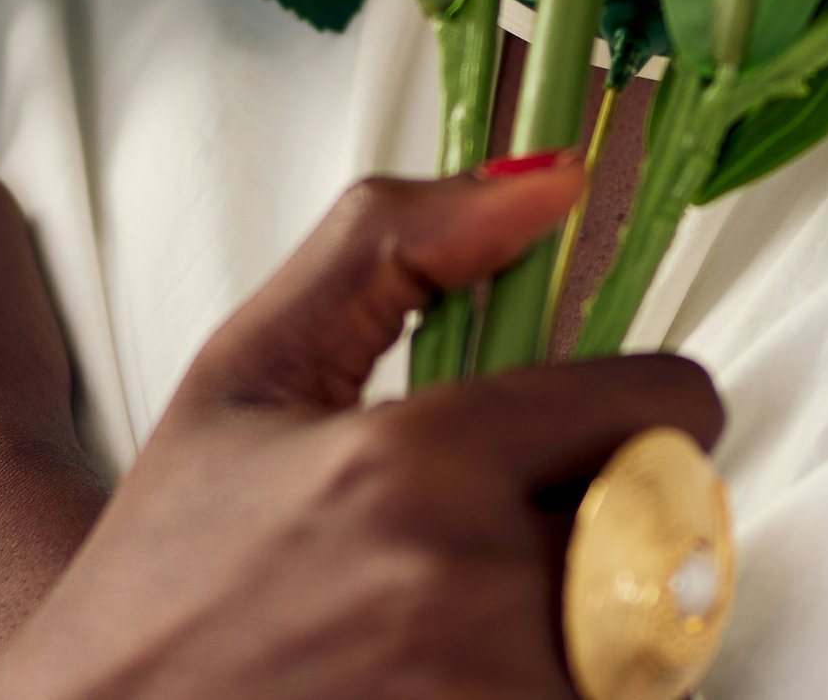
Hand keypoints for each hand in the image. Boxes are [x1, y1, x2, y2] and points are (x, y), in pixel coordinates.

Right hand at [0, 164, 722, 699]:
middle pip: (662, 528)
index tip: (607, 425)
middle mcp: (463, 591)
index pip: (660, 407)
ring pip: (638, 639)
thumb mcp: (254, 367)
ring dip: (592, 623)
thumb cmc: (165, 570)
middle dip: (614, 517)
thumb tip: (554, 180)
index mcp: (417, 463)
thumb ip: (399, 241)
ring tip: (484, 618)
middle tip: (526, 530)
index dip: (647, 407)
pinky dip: (551, 691)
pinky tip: (464, 678)